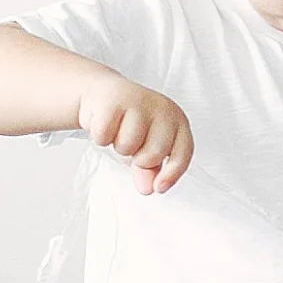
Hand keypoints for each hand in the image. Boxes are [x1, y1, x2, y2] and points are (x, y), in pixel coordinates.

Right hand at [78, 73, 191, 193]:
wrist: (105, 94)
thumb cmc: (131, 122)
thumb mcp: (147, 145)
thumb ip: (151, 169)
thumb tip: (147, 189)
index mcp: (178, 121)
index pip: (182, 153)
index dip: (172, 174)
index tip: (159, 188)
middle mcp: (162, 109)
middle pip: (153, 154)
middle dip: (138, 159)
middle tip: (132, 145)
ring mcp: (138, 102)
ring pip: (127, 146)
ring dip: (117, 146)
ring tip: (118, 131)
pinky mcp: (112, 101)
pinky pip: (103, 136)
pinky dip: (100, 137)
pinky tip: (104, 123)